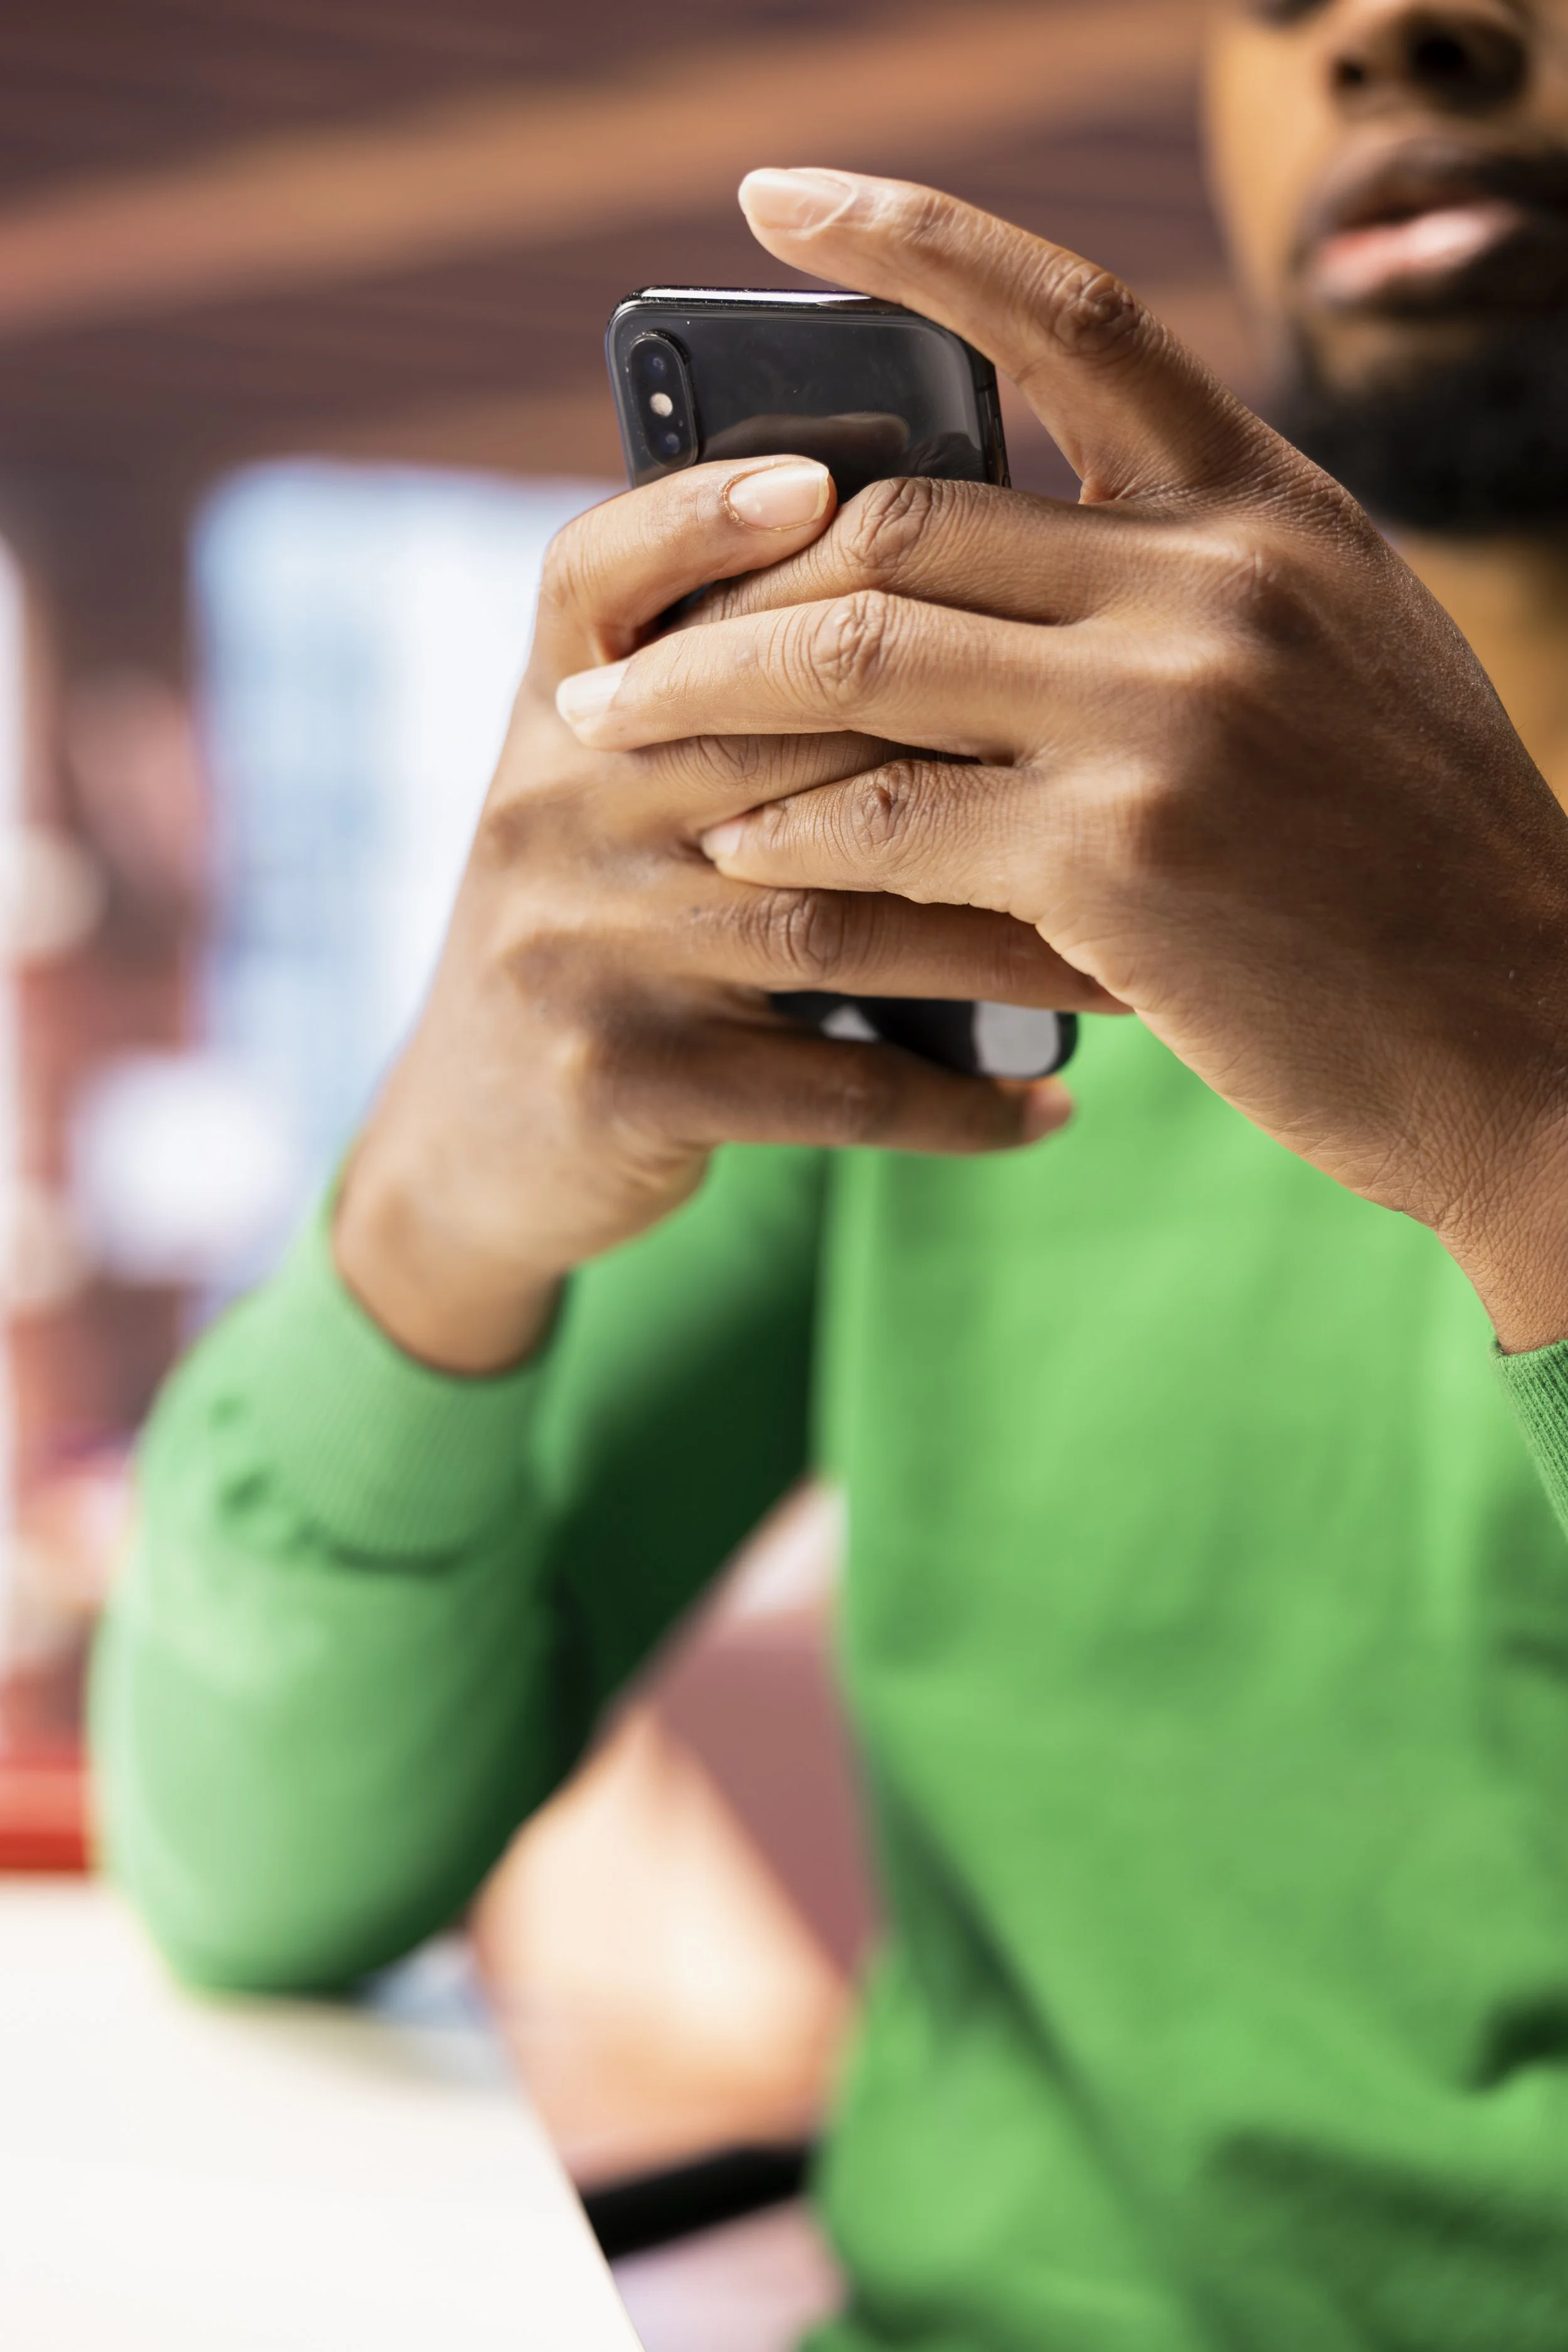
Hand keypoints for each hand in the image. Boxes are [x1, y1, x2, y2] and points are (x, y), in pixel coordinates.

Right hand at [335, 454, 1109, 1372]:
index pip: (602, 574)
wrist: (477, 1142)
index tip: (821, 484)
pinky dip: (954, 1102)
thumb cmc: (606, 933)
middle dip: (972, 744)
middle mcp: (551, 809)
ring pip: (836, 915)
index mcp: (558, 714)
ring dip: (1009, 942)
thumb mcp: (620, 797)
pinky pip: (830, 1088)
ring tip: (1138, 959)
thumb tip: (945, 607)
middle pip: (772, 729)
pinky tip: (1049, 1105)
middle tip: (1148, 758)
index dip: (703, 516)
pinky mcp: (621, 1081)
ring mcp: (580, 948)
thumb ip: (730, 709)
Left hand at [555, 170, 1567, 1352]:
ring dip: (707, 692)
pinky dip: (788, 833)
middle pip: (903, 512)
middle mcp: (1217, 578)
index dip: (908, 239)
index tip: (772, 202)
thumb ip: (1192, 578)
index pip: (1070, 318)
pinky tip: (731, 853)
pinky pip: (887, 817)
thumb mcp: (1337, 656)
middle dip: (729, 569)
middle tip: (614, 633)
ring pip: (860, 652)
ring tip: (606, 728)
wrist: (1521, 1028)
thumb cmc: (1408, 861)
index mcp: (1270, 507)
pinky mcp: (1116, 855)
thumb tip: (1004, 544)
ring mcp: (1168, 711)